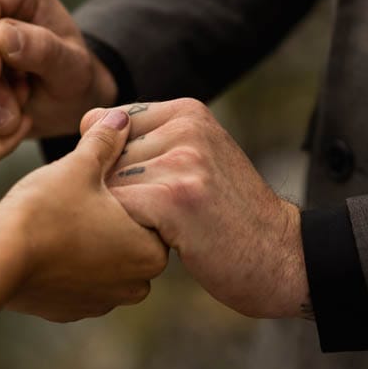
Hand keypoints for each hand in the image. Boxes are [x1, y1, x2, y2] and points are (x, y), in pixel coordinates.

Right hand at [0, 107, 169, 322]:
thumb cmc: (45, 211)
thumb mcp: (79, 167)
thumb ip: (105, 142)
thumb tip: (121, 118)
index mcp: (151, 251)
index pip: (153, 215)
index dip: (129, 191)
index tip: (105, 180)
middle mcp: (135, 285)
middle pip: (131, 242)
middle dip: (113, 222)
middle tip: (83, 197)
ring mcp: (101, 303)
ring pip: (105, 266)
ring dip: (91, 247)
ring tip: (62, 220)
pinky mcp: (70, 312)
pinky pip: (78, 284)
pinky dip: (68, 267)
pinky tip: (47, 245)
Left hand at [95, 99, 310, 319]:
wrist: (281, 256)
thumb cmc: (227, 216)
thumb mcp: (197, 159)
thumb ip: (149, 140)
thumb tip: (85, 124)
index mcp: (186, 111)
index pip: (104, 122)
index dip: (107, 163)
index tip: (138, 190)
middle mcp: (185, 127)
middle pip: (103, 157)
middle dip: (112, 192)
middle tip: (151, 219)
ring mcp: (183, 160)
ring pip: (107, 185)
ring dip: (120, 216)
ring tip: (158, 230)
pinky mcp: (176, 198)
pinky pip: (118, 212)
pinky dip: (128, 235)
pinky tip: (161, 243)